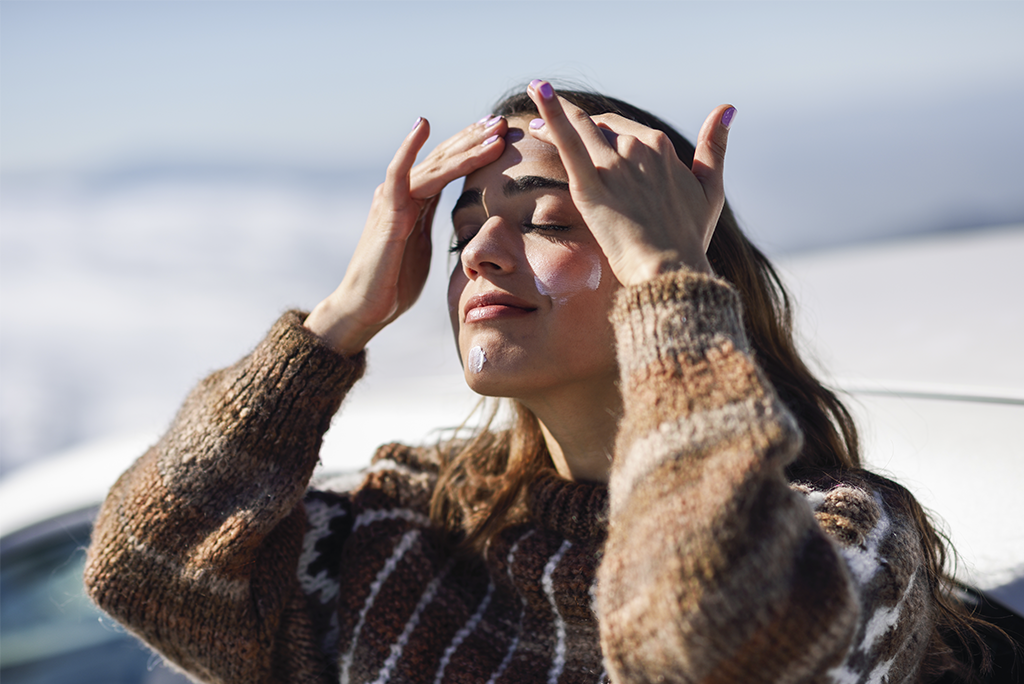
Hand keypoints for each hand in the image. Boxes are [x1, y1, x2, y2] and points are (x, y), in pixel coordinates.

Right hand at [305, 115, 508, 354]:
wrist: (365, 308)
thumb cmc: (394, 283)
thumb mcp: (422, 247)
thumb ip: (433, 225)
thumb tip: (457, 221)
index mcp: (415, 201)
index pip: (449, 167)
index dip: (474, 148)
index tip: (501, 134)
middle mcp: (403, 192)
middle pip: (444, 158)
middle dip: (474, 138)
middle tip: (503, 120)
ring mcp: (393, 199)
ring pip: (433, 164)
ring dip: (464, 146)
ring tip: (491, 129)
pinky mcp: (386, 212)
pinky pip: (398, 174)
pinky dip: (409, 148)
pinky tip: (423, 125)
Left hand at [525, 80, 733, 285]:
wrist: (670, 269)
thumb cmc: (690, 237)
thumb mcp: (710, 188)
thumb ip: (715, 147)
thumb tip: (727, 109)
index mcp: (661, 147)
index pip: (624, 129)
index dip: (602, 128)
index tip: (586, 130)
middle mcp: (637, 148)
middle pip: (598, 127)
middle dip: (574, 120)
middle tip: (544, 121)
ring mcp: (613, 165)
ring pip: (579, 127)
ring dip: (554, 112)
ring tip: (535, 99)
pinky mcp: (590, 185)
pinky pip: (568, 142)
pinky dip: (551, 113)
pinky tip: (537, 91)